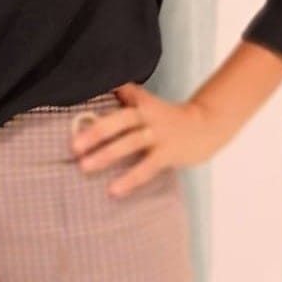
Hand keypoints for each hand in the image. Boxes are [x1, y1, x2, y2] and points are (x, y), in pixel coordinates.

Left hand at [68, 82, 229, 198]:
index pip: (119, 94)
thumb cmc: (169, 117)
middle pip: (120, 120)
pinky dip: (129, 179)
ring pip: (129, 143)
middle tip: (74, 146)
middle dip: (95, 132)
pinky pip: (146, 167)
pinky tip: (113, 190)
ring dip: (106, 155)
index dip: (99, 96)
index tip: (75, 101)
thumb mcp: (148, 102)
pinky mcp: (168, 153)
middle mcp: (147, 115)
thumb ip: (127, 98)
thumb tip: (103, 92)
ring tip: (84, 166)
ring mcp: (158, 134)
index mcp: (141, 102)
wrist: (207, 125)